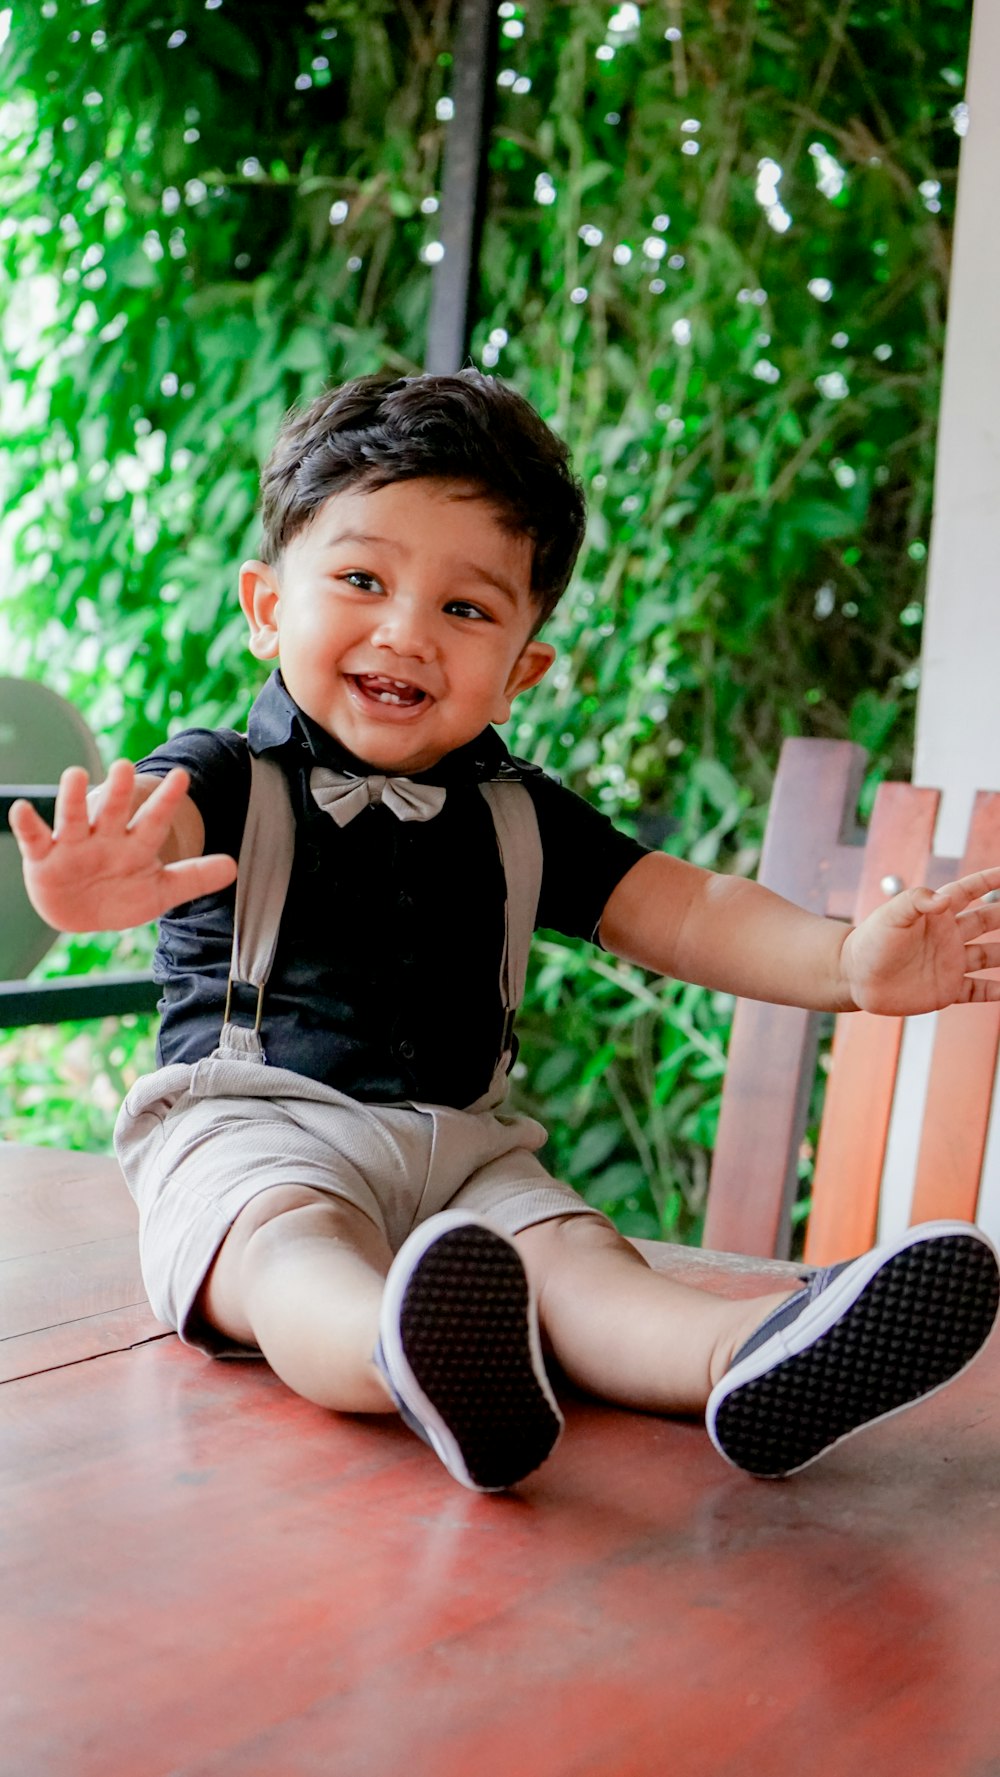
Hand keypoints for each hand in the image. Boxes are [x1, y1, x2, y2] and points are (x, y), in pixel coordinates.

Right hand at [9, 760, 237, 932]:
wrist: (84, 912)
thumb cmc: (123, 894)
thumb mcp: (161, 891)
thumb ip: (193, 877)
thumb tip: (233, 867)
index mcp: (136, 845)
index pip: (154, 820)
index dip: (167, 801)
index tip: (182, 776)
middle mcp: (105, 838)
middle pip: (114, 812)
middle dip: (119, 793)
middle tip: (125, 767)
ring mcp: (75, 845)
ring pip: (74, 818)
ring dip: (75, 798)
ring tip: (76, 775)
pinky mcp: (45, 857)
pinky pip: (36, 838)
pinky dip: (27, 824)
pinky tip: (21, 809)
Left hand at [839, 866, 999, 1014]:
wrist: (853, 977)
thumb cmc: (869, 941)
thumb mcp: (891, 915)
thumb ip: (917, 901)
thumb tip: (945, 897)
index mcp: (937, 915)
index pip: (970, 891)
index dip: (990, 880)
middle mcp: (949, 937)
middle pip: (988, 921)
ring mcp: (950, 963)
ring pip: (990, 956)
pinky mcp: (947, 990)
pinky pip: (978, 990)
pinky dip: (996, 992)